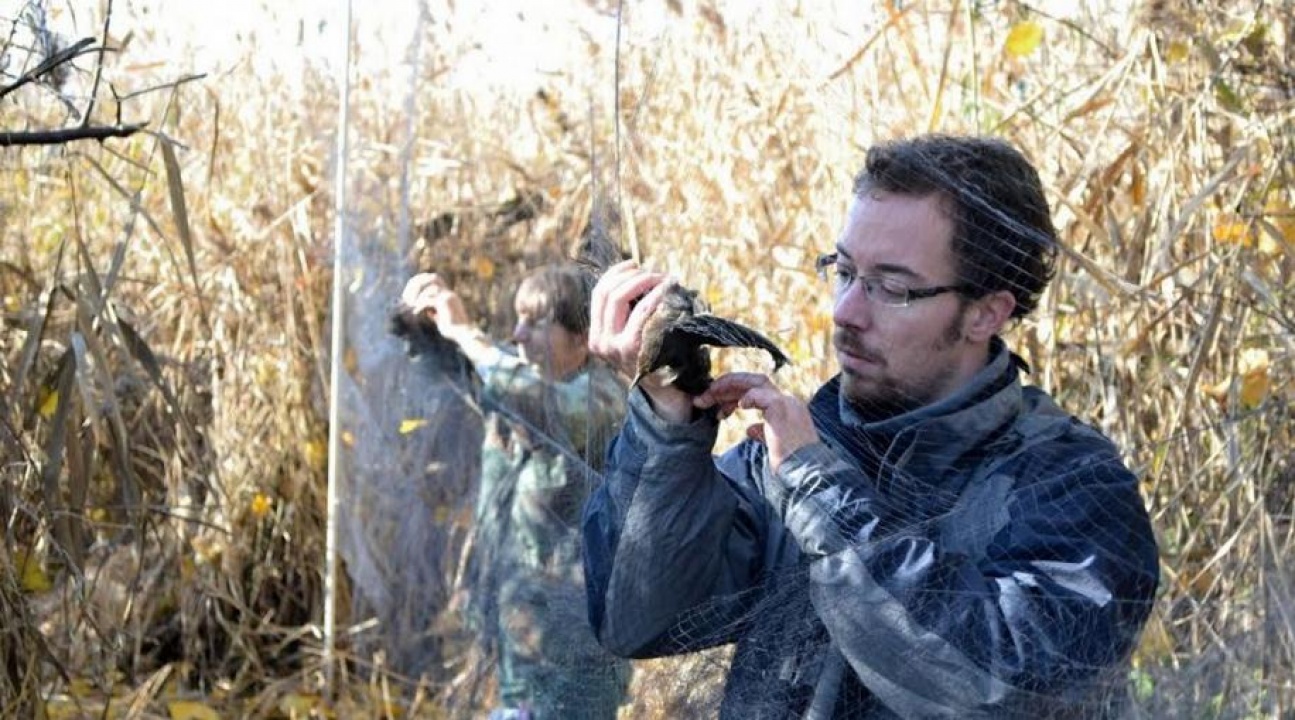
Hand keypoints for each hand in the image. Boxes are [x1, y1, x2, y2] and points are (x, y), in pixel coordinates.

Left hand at [400, 273, 471, 336]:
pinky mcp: (445, 304)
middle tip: (409, 295)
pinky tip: (416, 312)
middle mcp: (449, 293)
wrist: (464, 334)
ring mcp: (448, 297)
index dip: (421, 281)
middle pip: (433, 277)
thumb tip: (426, 311)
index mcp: (448, 295)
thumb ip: (434, 312)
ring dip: (417, 295)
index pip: (434, 279)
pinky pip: (429, 300)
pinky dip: (420, 305)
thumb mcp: (441, 319)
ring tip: (411, 304)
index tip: (410, 291)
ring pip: (430, 288)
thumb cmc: (453, 330)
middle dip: (419, 282)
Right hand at [588, 260, 691, 420]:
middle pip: (607, 292)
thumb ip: (629, 314)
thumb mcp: (633, 337)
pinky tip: (669, 290)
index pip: (598, 294)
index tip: (634, 264)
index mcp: (596, 336)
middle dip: (632, 275)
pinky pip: (640, 311)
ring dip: (644, 281)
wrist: (666, 393)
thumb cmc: (655, 357)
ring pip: (619, 297)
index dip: (616, 273)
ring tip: (664, 279)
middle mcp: (599, 342)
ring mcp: (613, 346)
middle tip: (655, 272)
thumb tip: (639, 275)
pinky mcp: (631, 348)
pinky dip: (655, 295)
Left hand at [695, 373, 817, 470]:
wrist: (807, 475)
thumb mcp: (774, 446)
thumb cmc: (791, 465)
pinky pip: (761, 394)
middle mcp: (787, 402)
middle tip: (705, 397)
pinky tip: (737, 407)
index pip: (756, 390)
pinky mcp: (782, 409)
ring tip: (710, 397)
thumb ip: (763, 433)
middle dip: (727, 386)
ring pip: (755, 382)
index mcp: (785, 409)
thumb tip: (750, 429)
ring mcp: (787, 403)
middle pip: (753, 382)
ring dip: (729, 387)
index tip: (715, 405)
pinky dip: (747, 397)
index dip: (733, 394)